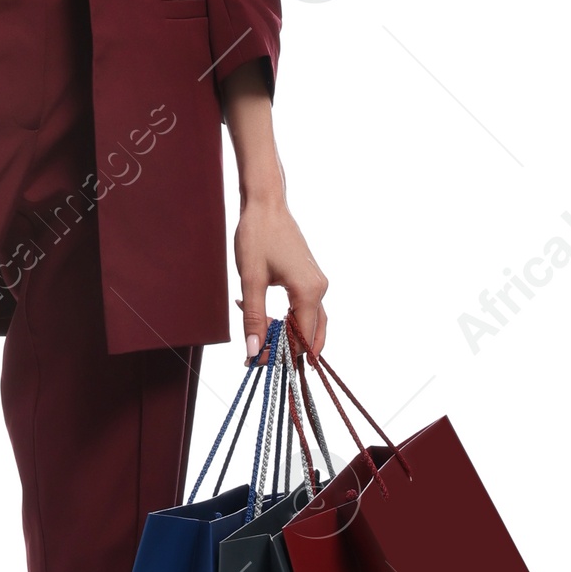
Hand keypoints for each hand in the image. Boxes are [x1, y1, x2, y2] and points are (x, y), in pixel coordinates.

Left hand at [219, 62, 328, 363]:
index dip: (285, 358)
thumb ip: (255, 319)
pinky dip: (283, 316)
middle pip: (309, 334)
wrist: (265, 203)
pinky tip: (255, 307)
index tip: (262, 368)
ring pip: (306, 321)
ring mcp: (316, 283)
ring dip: (282, 332)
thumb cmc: (257, 236)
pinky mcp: (308, 277)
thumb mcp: (251, 280)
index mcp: (309, 292)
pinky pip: (301, 307)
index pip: (304, 339)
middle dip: (285, 349)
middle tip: (257, 358)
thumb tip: (255, 351)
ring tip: (256, 334)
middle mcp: (319, 289)